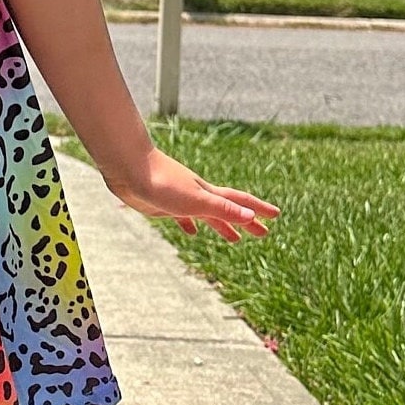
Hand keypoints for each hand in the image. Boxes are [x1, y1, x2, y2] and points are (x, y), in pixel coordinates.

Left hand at [106, 146, 279, 242]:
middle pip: (227, 209)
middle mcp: (197, 195)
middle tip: (263, 234)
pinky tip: (191, 231)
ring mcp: (180, 198)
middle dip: (247, 221)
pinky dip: (190, 224)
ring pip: (207, 214)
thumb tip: (251, 216)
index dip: (258, 210)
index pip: (240, 202)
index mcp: (207, 194)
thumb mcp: (195, 200)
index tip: (276, 216)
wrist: (127, 167)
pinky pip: (182, 217)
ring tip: (234, 238)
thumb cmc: (161, 183)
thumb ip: (221, 208)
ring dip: (222, 224)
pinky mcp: (163, 203)